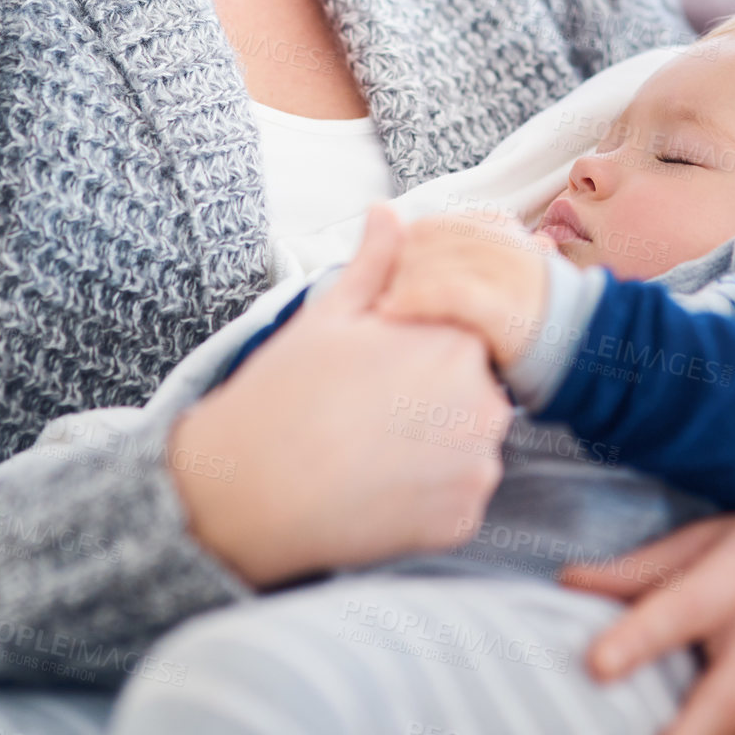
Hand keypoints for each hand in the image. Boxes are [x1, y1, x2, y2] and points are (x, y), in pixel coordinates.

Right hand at [168, 205, 512, 586]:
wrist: (249, 489)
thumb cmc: (286, 391)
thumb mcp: (332, 313)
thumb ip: (376, 263)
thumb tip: (388, 212)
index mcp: (457, 342)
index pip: (469, 332)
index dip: (424, 342)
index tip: (385, 362)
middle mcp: (484, 405)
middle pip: (476, 389)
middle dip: (436, 392)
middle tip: (371, 404)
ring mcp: (477, 469)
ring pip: (471, 444)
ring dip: (438, 443)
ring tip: (372, 444)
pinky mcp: (462, 521)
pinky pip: (459, 497)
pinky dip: (429, 492)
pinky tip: (378, 482)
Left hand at [376, 209, 552, 367]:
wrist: (579, 357)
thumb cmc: (521, 321)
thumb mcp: (494, 274)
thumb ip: (456, 252)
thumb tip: (389, 219)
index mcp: (503, 231)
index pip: (435, 225)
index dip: (403, 246)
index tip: (384, 273)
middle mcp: (507, 244)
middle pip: (431, 240)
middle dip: (397, 265)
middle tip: (374, 292)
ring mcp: (510, 275)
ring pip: (436, 260)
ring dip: (399, 282)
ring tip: (376, 306)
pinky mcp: (507, 309)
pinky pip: (450, 292)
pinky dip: (414, 298)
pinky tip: (392, 312)